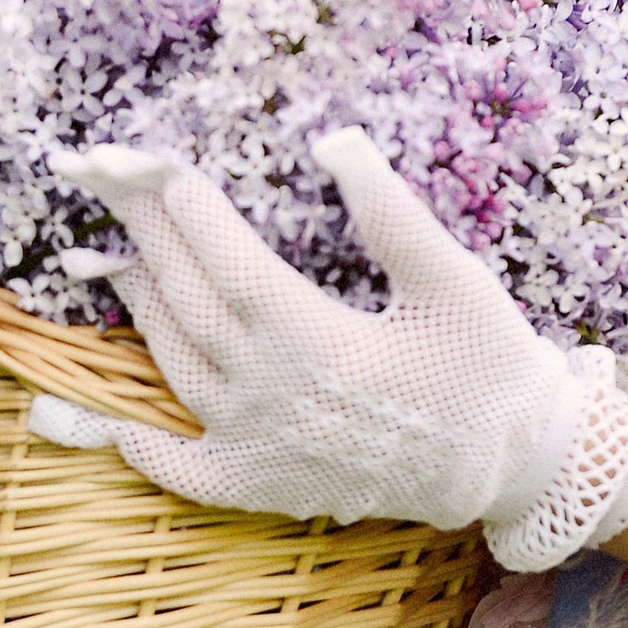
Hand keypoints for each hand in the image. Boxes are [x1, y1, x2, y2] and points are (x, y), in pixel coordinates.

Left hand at [34, 129, 627, 565]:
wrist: (513, 466)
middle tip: (119, 191)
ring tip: (118, 259)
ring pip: (177, 368)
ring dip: (141, 310)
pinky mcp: (265, 487)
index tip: (164, 172)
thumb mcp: (456, 282)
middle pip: (191, 306)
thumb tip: (336, 140)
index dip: (192, 217)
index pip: (233, 267)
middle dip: (151, 241)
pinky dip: (145, 450)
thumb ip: (393, 214)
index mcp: (322, 346)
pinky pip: (185, 471)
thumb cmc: (489, 367)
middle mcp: (277, 398)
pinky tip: (114, 427)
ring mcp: (263, 449)